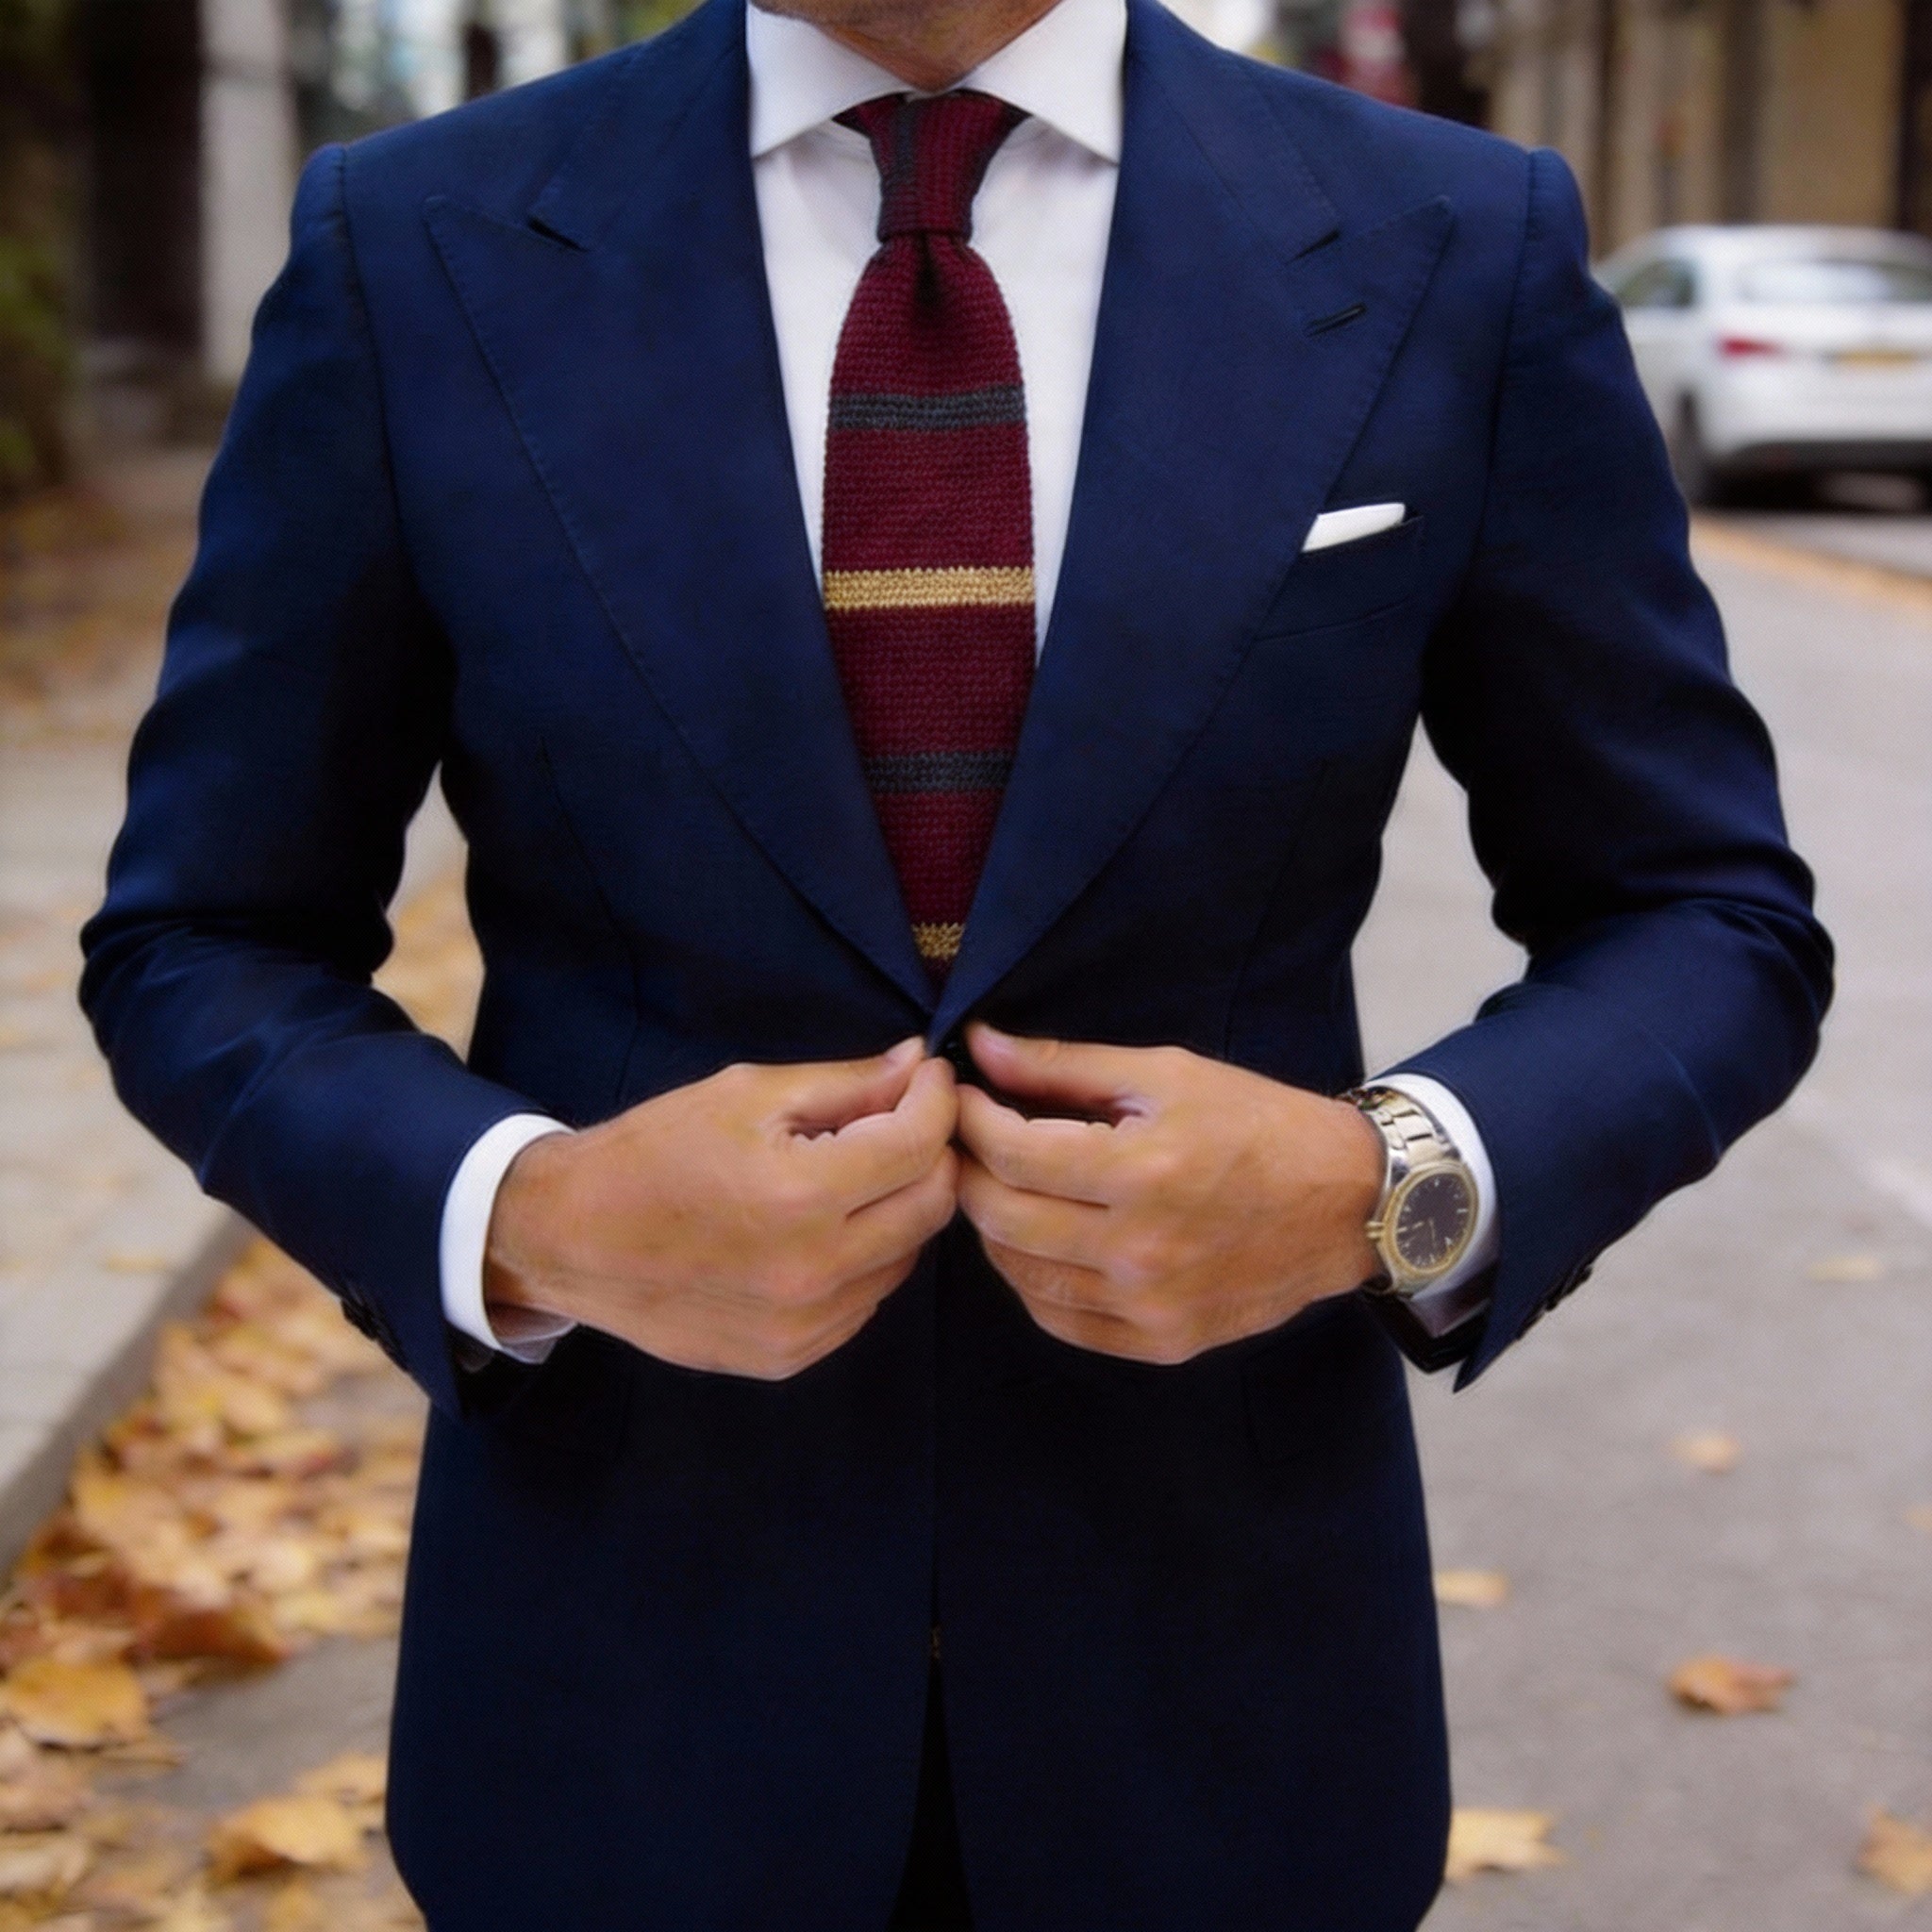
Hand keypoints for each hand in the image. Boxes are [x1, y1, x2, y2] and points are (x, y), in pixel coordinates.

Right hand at [484, 1039, 958, 1378]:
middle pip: (931, 1206)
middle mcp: (812, 1271)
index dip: (936, 1100)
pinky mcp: (789, 1357)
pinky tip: (825, 1227)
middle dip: (932, 1153)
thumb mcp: (747, 1094)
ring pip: (906, 1257)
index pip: (919, 1146)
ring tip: (857, 1172)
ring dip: (900, 1207)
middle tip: (905, 1119)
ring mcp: (804, 1326)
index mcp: (800, 1195)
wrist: (568, 1238)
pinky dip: (866, 1258)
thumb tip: (919, 1064)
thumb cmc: (654, 1151)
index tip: (928, 1077)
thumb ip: (845, 1083)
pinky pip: (865, 1300)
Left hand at [954, 1026, 1382, 1364]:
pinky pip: (1059, 1318)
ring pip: (1019, 1274)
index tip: (961, 1096)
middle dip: (968, 1170)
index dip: (969, 1119)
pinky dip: (1031, 1280)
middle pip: (1000, 1216)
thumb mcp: (1168, 1074)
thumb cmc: (1260, 1124)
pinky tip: (1041, 1240)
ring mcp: (1149, 1306)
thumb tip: (981, 1046)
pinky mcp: (1161, 1343)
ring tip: (1004, 1184)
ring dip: (994, 1225)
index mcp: (1143, 1171)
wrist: (1350, 1205)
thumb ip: (1066, 1066)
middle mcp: (1140, 1250)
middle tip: (969, 1139)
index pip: (1011, 1152)